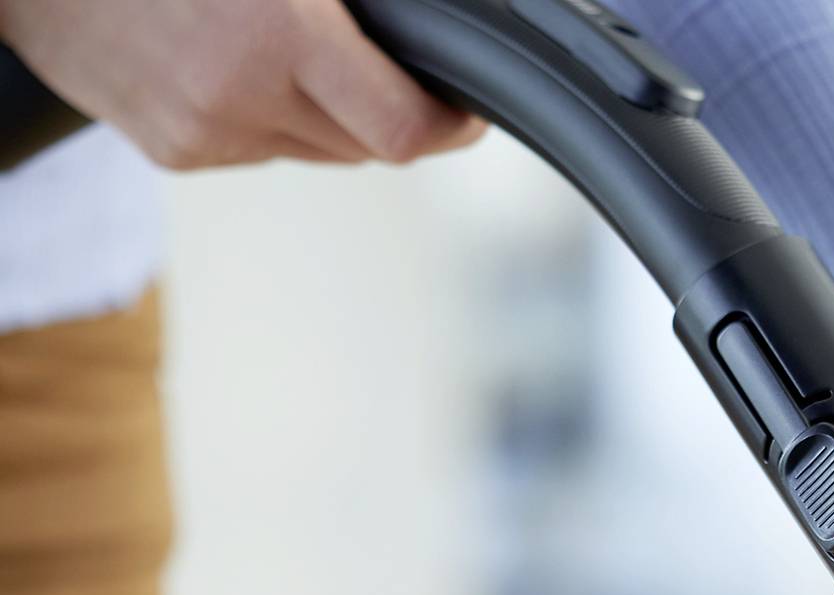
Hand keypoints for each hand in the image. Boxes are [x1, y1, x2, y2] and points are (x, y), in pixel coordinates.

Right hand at [0, 0, 483, 167]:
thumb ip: (351, 3)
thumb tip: (422, 25)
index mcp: (278, 34)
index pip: (402, 130)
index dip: (449, 127)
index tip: (466, 114)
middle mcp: (243, 96)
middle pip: (367, 144)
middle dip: (391, 113)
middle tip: (390, 71)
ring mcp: (207, 133)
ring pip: (319, 150)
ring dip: (331, 116)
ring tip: (295, 53)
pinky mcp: (178, 152)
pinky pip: (263, 150)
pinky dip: (273, 118)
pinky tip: (239, 66)